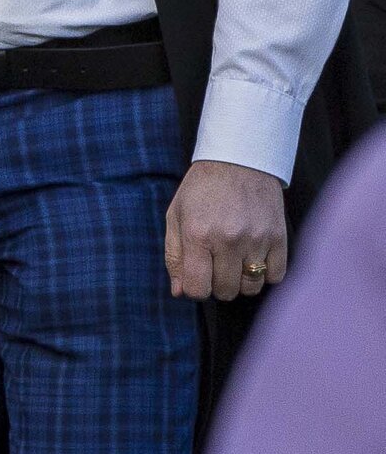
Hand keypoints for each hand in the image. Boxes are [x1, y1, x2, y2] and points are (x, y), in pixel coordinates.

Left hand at [165, 159, 291, 300]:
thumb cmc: (202, 190)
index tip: (196, 278)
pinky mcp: (279, 238)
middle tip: (215, 265)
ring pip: (251, 288)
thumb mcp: (176, 216)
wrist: (239, 161)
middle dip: (217, 285)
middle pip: (226, 291)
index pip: (197, 288)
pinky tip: (254, 257)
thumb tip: (180, 293)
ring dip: (241, 281)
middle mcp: (228, 240)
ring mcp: (256, 239)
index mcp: (198, 234)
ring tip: (234, 261)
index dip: (194, 290)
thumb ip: (175, 256)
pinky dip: (265, 274)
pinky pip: (276, 276)